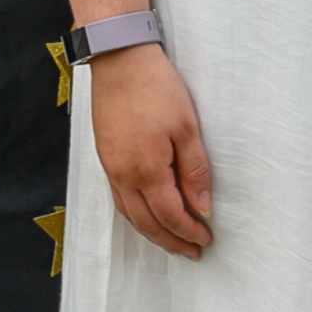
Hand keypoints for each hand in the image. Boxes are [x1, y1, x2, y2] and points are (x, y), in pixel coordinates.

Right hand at [87, 41, 212, 256]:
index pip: (171, 215)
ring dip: (152, 231)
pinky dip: (135, 215)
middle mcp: (123, 177)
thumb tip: (202, 206)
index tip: (205, 240)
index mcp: (146, 171)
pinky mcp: (105, 157)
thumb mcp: (186, 126)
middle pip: (148, 223)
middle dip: (171, 240)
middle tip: (192, 250)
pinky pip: (119, 200)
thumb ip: (194, 170)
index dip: (189, 231)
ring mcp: (111, 169)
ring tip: (172, 239)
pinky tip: (146, 213)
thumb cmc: (155, 88)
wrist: (120, 61)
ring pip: (131, 215)